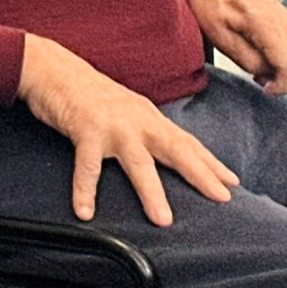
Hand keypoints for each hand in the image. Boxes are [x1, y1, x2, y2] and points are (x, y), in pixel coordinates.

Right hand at [17, 33, 237, 225]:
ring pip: (138, 162)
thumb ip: (145, 127)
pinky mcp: (85, 130)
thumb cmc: (88, 91)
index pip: (186, 141)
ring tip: (163, 219)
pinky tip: (85, 210)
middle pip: (175, 149)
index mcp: (148, 116)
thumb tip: (163, 149)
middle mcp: (137, 121)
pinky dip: (85, 189)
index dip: (210, 162)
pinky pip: (87, 166)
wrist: (53, 68)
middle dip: (200, 174)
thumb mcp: (126, 107)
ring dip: (151, 191)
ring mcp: (112, 126)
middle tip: (222, 198)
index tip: (232, 182)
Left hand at [182, 0, 286, 94]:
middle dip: (285, 82)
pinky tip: (264, 54)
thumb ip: (252, 63)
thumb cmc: (211, 7)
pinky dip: (285, 61)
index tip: (265, 88)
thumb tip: (272, 77)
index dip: (283, 86)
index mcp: (267, 24)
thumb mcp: (221, 39)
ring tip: (258, 62)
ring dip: (284, 72)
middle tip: (259, 77)